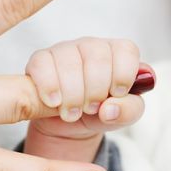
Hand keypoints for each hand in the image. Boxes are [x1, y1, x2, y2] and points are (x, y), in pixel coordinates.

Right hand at [20, 37, 154, 170]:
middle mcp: (93, 46)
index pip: (126, 51)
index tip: (116, 94)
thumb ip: (128, 111)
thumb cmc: (103, 112)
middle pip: (98, 57)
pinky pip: (42, 64)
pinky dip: (49, 87)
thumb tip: (110, 109)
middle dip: (96, 90)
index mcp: (118, 53)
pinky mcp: (41, 59)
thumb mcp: (123, 115)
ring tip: (73, 113)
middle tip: (91, 108)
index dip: (123, 75)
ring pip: (70, 62)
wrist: (72, 124)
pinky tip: (54, 102)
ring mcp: (66, 49)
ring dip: (73, 94)